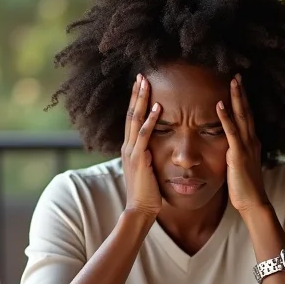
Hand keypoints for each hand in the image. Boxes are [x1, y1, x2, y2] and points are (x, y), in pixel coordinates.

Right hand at [122, 74, 161, 217]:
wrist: (140, 209)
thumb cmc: (147, 192)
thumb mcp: (146, 170)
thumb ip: (147, 156)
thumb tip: (153, 148)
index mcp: (130, 148)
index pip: (131, 119)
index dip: (135, 101)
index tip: (140, 85)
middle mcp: (128, 147)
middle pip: (130, 114)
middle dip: (135, 93)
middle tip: (141, 74)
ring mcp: (132, 152)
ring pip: (135, 120)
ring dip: (141, 100)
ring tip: (146, 82)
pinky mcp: (139, 159)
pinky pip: (145, 135)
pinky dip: (150, 120)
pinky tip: (156, 107)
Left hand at [216, 74, 269, 214]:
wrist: (253, 203)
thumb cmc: (244, 189)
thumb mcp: (239, 167)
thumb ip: (235, 154)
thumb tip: (228, 149)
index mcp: (251, 144)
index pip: (247, 118)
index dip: (243, 101)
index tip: (238, 86)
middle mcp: (251, 141)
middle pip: (247, 112)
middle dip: (242, 93)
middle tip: (237, 74)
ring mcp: (246, 147)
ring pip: (242, 117)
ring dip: (237, 98)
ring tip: (232, 80)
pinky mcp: (238, 155)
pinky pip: (231, 132)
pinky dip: (226, 117)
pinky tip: (220, 104)